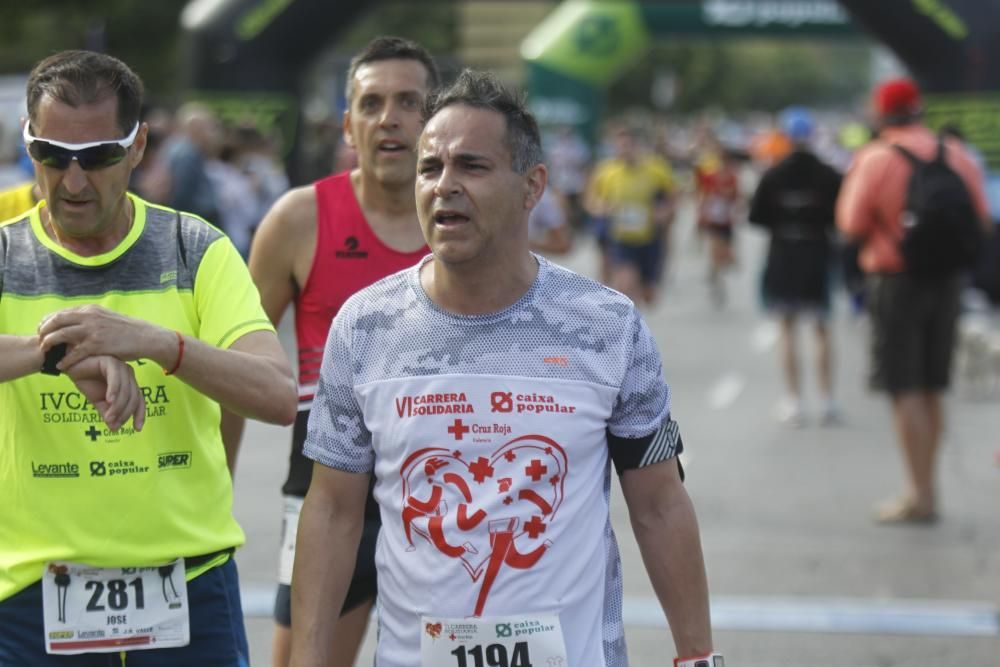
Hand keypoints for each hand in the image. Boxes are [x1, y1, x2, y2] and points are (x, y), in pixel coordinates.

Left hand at [37, 305, 153, 369]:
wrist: (146, 337)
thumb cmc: (127, 330)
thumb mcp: (106, 317)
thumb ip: (90, 319)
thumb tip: (74, 323)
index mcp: (90, 310)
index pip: (60, 313)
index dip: (47, 322)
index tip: (43, 331)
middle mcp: (89, 317)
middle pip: (56, 321)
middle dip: (43, 332)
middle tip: (41, 342)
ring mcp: (92, 331)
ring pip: (60, 335)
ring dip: (49, 344)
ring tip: (47, 353)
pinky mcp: (97, 345)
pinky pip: (74, 353)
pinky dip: (65, 361)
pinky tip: (61, 366)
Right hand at [63, 355, 145, 432]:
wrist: (70, 367)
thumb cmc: (87, 381)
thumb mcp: (98, 401)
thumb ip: (107, 413)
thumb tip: (114, 429)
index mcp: (129, 383)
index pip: (139, 400)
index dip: (139, 414)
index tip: (137, 429)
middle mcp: (128, 375)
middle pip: (133, 397)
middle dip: (124, 413)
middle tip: (113, 424)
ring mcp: (121, 367)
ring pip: (126, 390)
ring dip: (118, 405)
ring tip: (109, 417)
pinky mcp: (111, 361)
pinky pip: (116, 378)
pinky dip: (114, 390)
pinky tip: (109, 400)